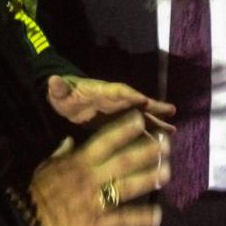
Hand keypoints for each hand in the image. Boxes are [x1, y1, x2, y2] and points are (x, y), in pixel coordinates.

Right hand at [30, 110, 169, 225]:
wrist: (25, 221)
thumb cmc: (35, 191)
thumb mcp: (46, 165)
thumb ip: (61, 153)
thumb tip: (70, 139)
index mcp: (79, 161)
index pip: (105, 140)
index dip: (125, 129)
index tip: (142, 119)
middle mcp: (92, 178)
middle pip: (124, 161)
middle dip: (147, 151)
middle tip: (167, 143)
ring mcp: (96, 200)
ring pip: (128, 187)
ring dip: (149, 179)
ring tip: (167, 172)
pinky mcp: (97, 224)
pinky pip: (121, 221)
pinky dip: (140, 219)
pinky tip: (158, 216)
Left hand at [46, 74, 175, 128]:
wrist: (66, 100)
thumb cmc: (64, 95)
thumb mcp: (59, 92)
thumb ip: (58, 88)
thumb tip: (53, 80)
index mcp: (102, 91)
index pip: (118, 91)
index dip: (130, 95)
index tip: (143, 101)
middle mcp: (115, 100)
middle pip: (137, 102)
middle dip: (153, 106)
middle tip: (171, 111)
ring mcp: (119, 110)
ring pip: (141, 116)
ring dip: (156, 122)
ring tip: (172, 131)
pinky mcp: (118, 121)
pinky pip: (136, 127)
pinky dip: (147, 134)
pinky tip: (158, 144)